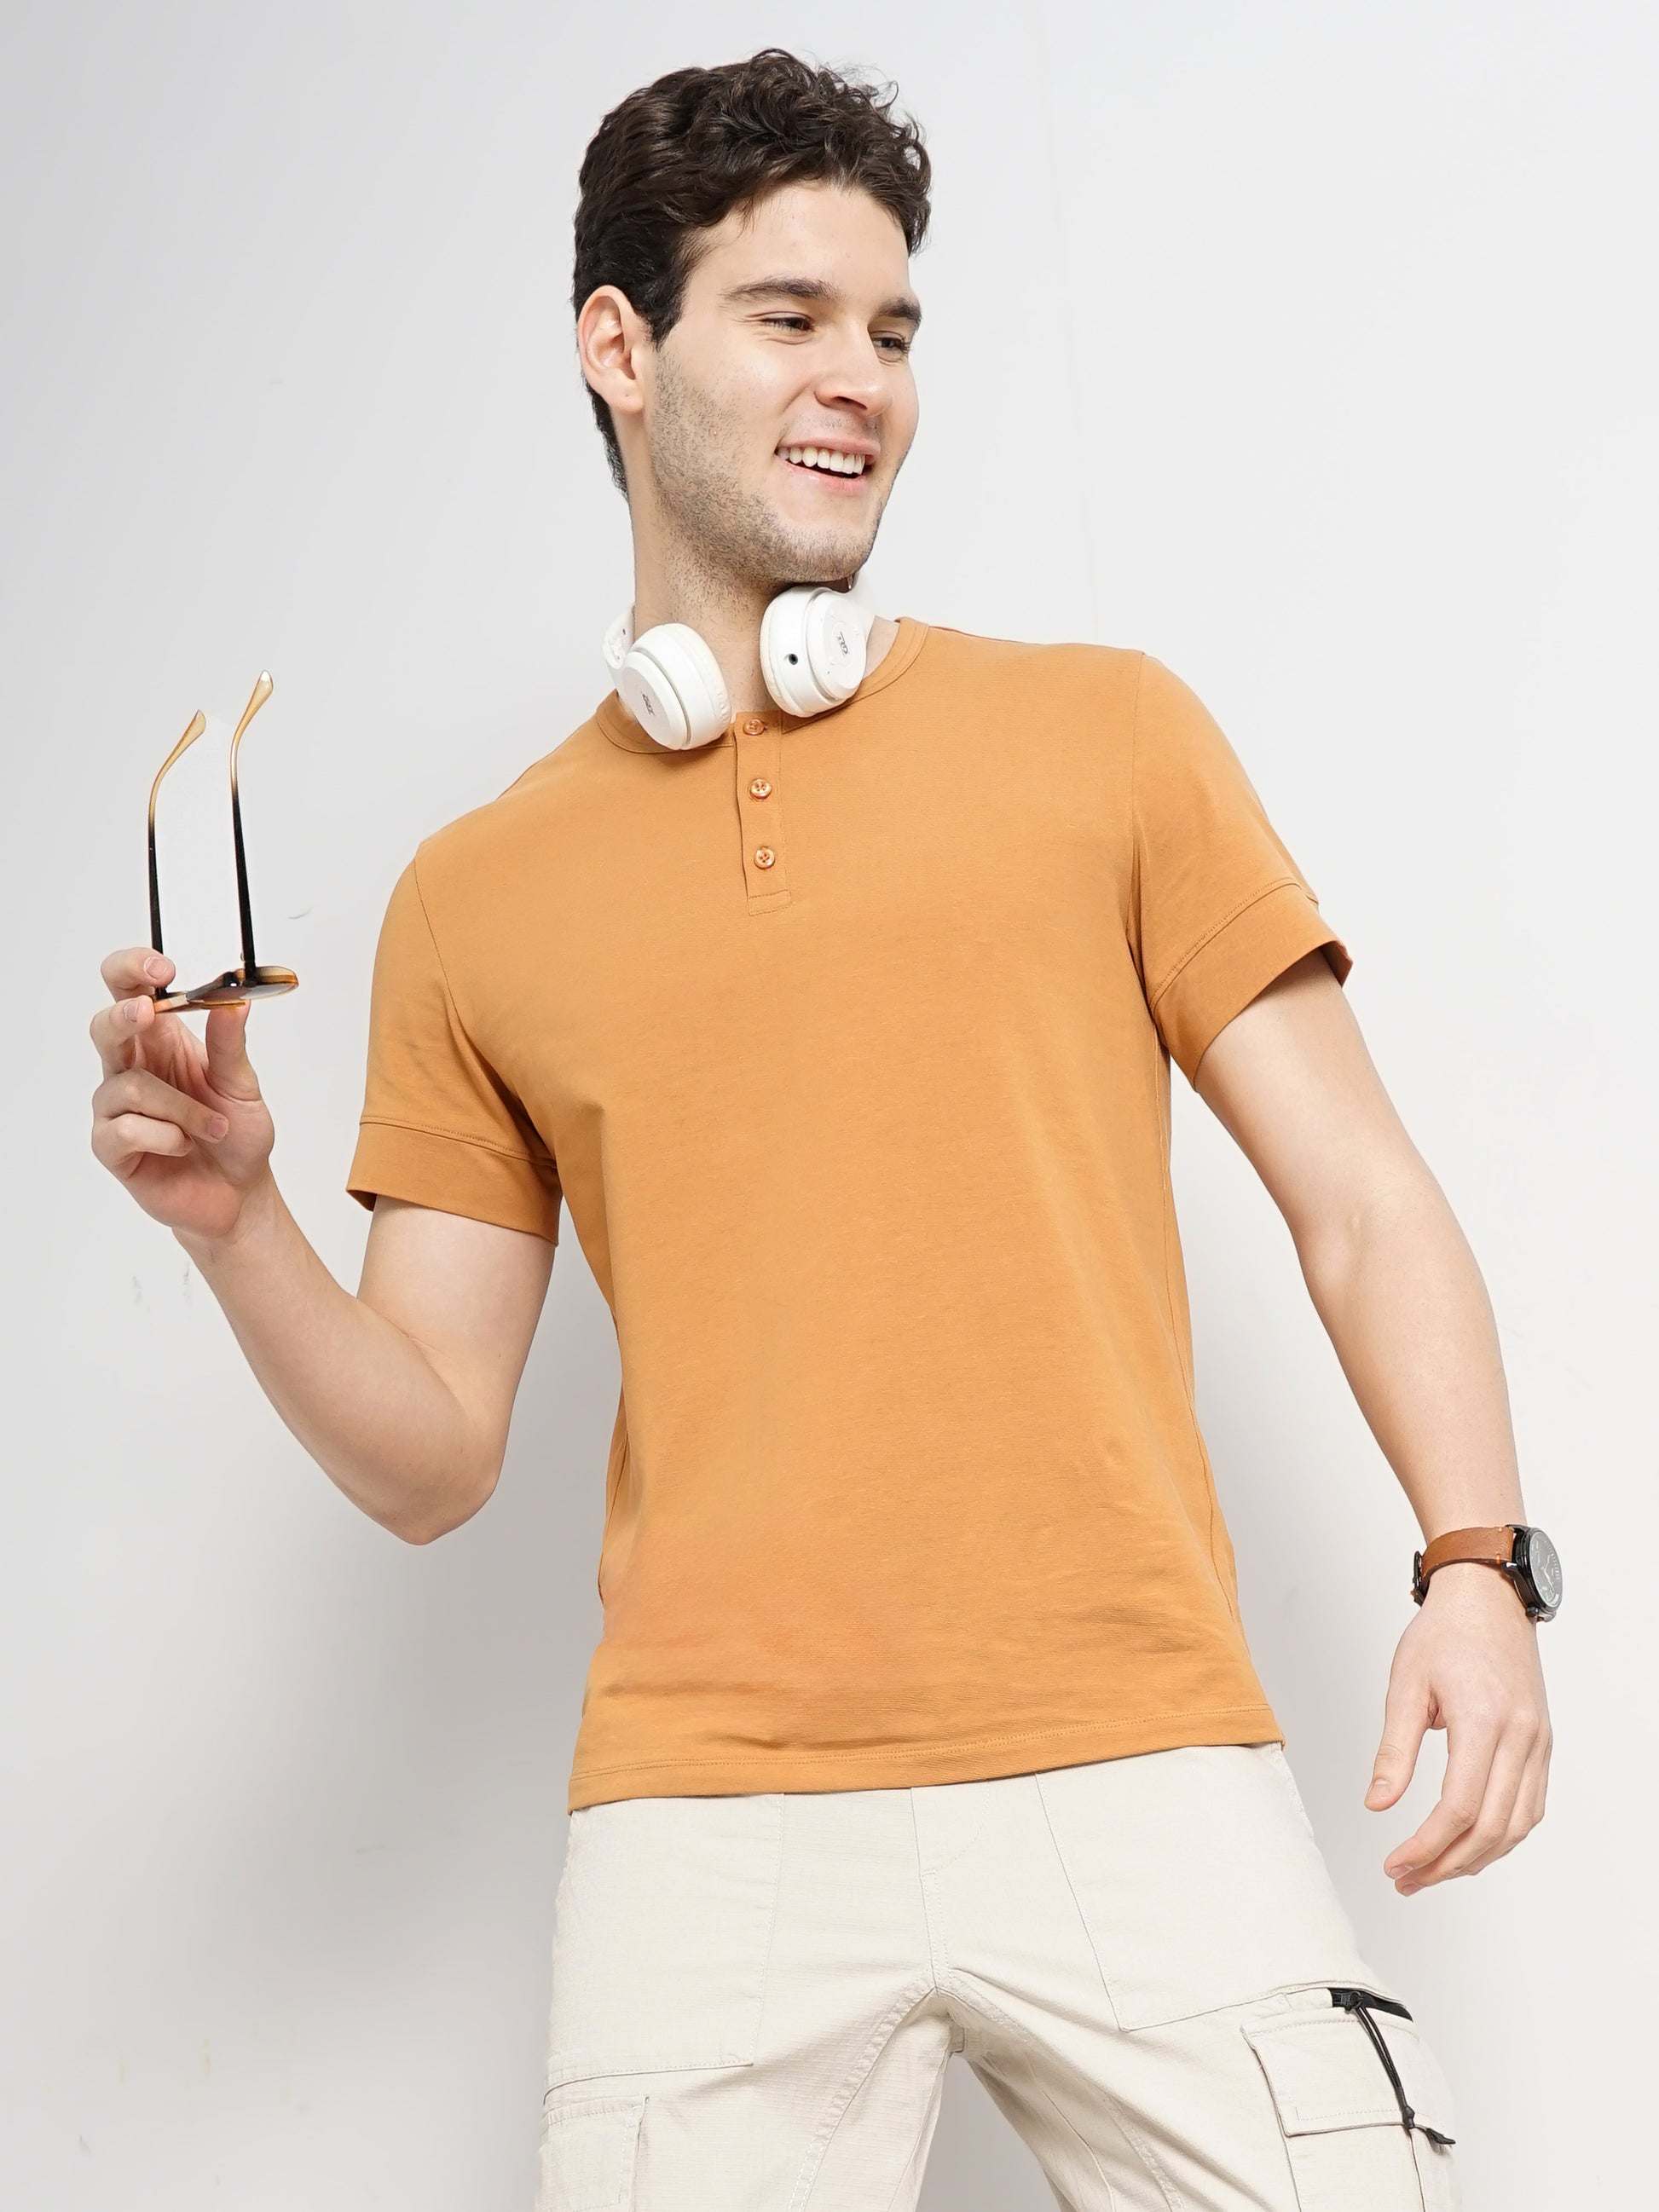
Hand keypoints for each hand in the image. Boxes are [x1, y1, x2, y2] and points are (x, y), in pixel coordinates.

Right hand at [90, 948, 275, 1242]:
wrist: (239, 1192)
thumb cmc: (236, 1134)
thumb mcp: (243, 1085)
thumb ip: (230, 1044)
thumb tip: (233, 1000)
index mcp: (163, 1041)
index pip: (131, 990)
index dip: (134, 970)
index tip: (163, 966)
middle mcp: (133, 1067)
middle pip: (105, 1025)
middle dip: (123, 1015)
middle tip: (147, 1012)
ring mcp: (117, 1107)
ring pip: (128, 1086)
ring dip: (181, 1108)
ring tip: (212, 1127)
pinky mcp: (112, 1146)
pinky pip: (124, 1129)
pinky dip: (165, 1136)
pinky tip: (184, 1146)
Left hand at [1365, 1561, 1551, 1892]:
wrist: (1487, 1600)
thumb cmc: (1444, 1635)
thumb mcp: (1405, 1685)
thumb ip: (1394, 1749)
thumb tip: (1377, 1803)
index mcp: (1482, 1721)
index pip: (1460, 1807)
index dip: (1426, 1846)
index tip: (1395, 1864)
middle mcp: (1520, 1738)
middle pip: (1491, 1828)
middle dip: (1446, 1863)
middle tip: (1406, 1879)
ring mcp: (1538, 1744)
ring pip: (1516, 1826)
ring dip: (1475, 1858)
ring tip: (1431, 1870)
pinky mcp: (1542, 1745)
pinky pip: (1530, 1807)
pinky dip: (1501, 1835)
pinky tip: (1469, 1844)